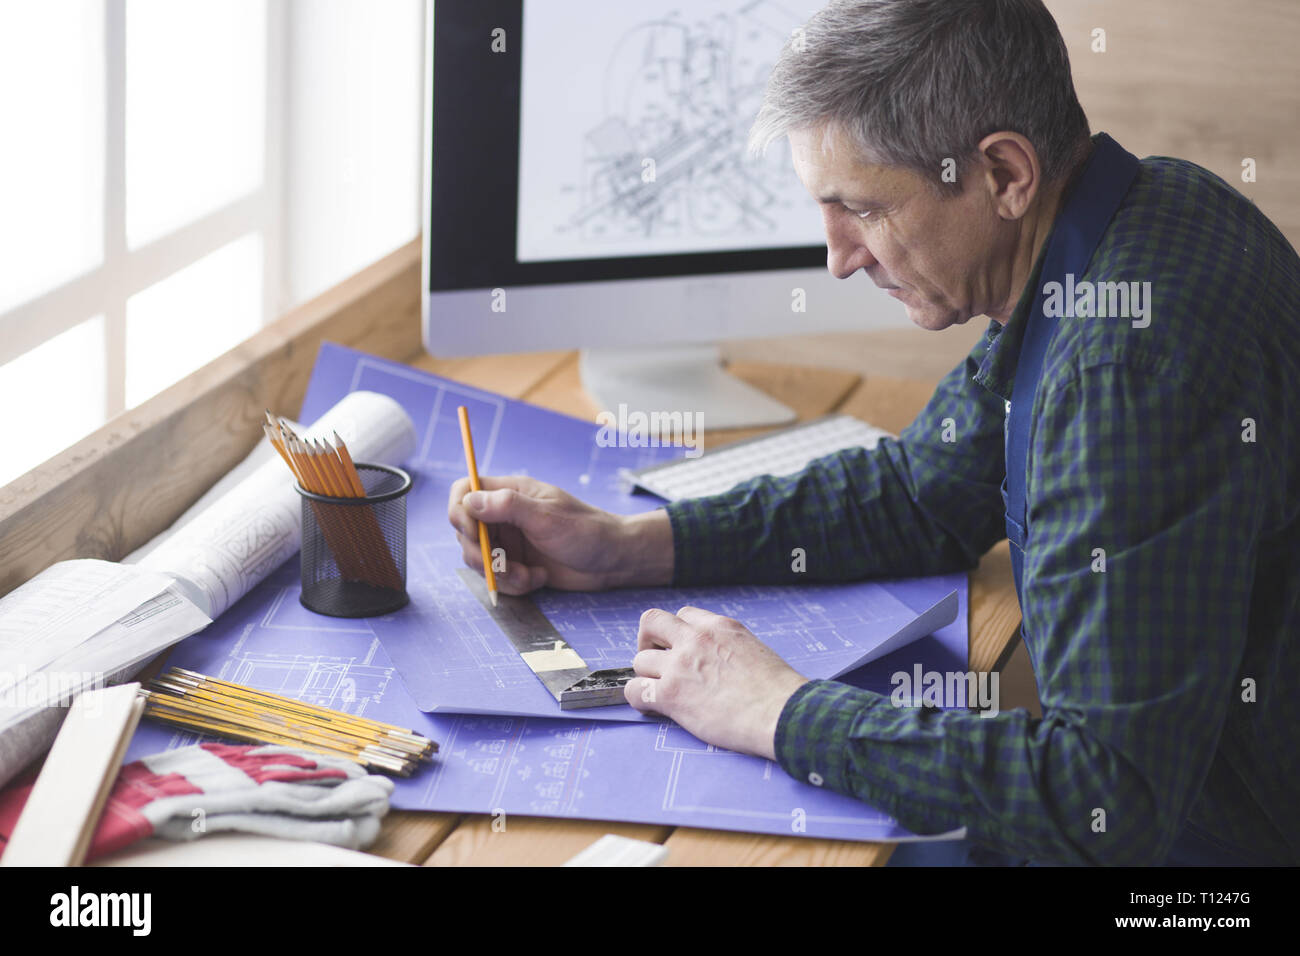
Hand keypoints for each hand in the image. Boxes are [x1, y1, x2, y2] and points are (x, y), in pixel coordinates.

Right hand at [447, 474, 671, 593]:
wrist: (612, 561)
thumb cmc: (586, 530)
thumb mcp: (546, 516)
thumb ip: (507, 506)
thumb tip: (468, 500)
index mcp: (509, 493)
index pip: (465, 491)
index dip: (459, 510)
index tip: (471, 531)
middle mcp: (504, 516)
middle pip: (465, 531)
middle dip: (480, 554)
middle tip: (503, 564)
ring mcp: (509, 541)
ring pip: (479, 559)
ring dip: (500, 574)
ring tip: (529, 576)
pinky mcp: (516, 565)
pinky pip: (496, 578)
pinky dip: (513, 584)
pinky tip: (538, 579)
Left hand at [625, 606, 808, 760]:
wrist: (782, 713)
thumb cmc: (778, 691)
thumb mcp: (754, 649)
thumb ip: (727, 647)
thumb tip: (715, 661)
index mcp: (719, 626)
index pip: (683, 614)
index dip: (677, 633)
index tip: (681, 649)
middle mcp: (696, 639)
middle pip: (651, 622)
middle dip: (648, 641)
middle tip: (658, 662)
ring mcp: (680, 665)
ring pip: (640, 660)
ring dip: (647, 676)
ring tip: (660, 692)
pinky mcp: (671, 694)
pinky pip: (635, 691)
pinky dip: (639, 699)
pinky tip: (653, 708)